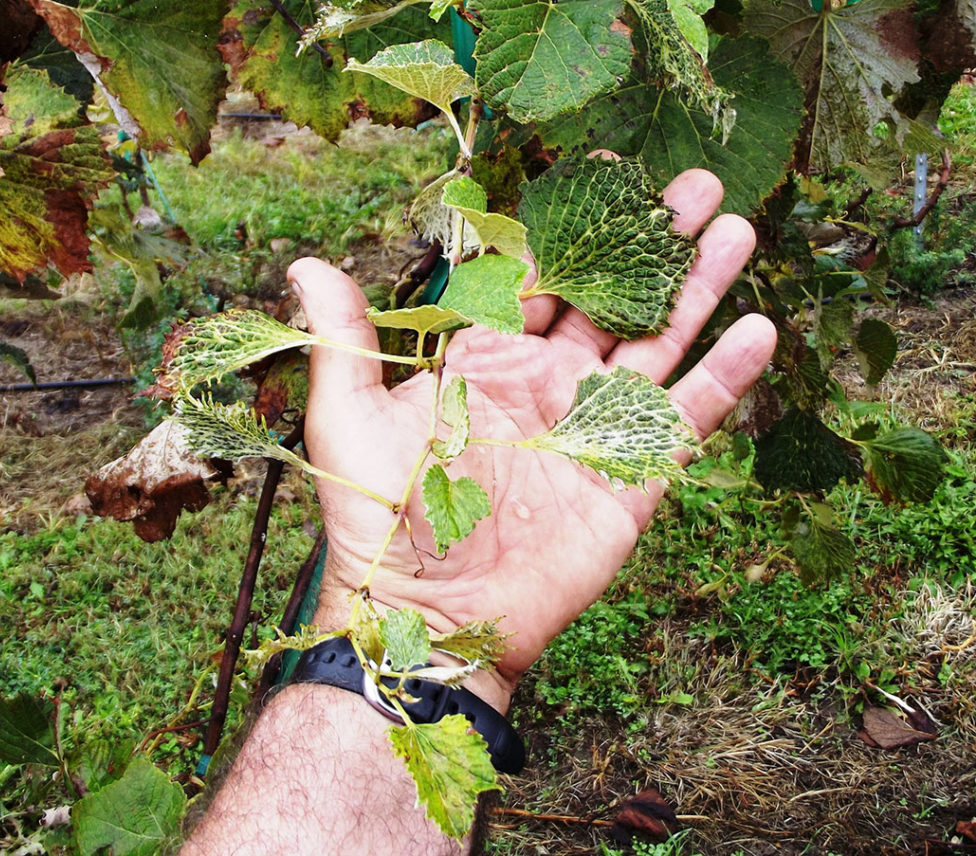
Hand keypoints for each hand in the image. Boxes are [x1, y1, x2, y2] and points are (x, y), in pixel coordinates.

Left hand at [287, 169, 775, 712]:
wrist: (430, 616)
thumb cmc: (379, 521)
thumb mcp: (350, 420)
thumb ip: (344, 339)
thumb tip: (304, 261)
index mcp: (487, 359)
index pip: (538, 277)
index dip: (570, 225)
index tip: (604, 171)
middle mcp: (547, 383)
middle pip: (612, 296)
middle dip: (652, 241)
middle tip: (695, 183)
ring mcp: (592, 427)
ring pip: (659, 342)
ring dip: (699, 288)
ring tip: (737, 229)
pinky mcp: (631, 479)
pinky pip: (686, 419)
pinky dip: (725, 378)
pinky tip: (760, 329)